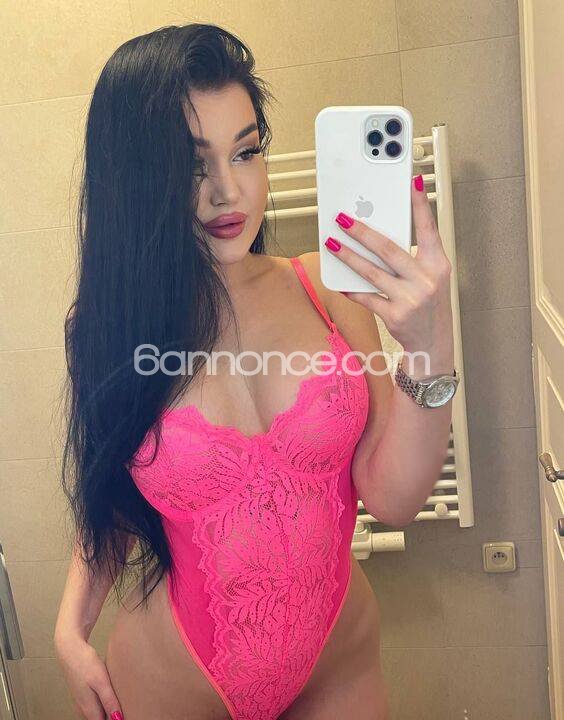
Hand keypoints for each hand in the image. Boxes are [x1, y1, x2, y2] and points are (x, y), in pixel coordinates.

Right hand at [55, 634, 123, 719]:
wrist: (70, 648)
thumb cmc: (85, 664)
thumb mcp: (100, 681)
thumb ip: (109, 701)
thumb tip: (118, 719)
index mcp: (88, 709)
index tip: (125, 715)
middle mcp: (83, 709)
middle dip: (111, 717)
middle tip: (128, 709)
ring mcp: (81, 702)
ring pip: (96, 714)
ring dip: (107, 712)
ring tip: (121, 704)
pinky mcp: (82, 693)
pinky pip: (94, 706)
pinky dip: (103, 706)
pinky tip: (111, 697)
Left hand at [325, 174, 453, 354]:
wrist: (433, 343)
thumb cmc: (429, 303)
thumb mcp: (431, 276)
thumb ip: (415, 256)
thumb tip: (380, 234)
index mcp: (438, 264)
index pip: (428, 228)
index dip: (420, 204)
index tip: (413, 181)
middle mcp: (426, 279)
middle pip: (389, 249)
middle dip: (362, 232)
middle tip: (343, 218)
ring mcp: (411, 299)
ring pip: (372, 272)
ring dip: (349, 257)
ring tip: (331, 244)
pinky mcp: (395, 316)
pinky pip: (367, 298)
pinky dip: (352, 290)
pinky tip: (340, 282)